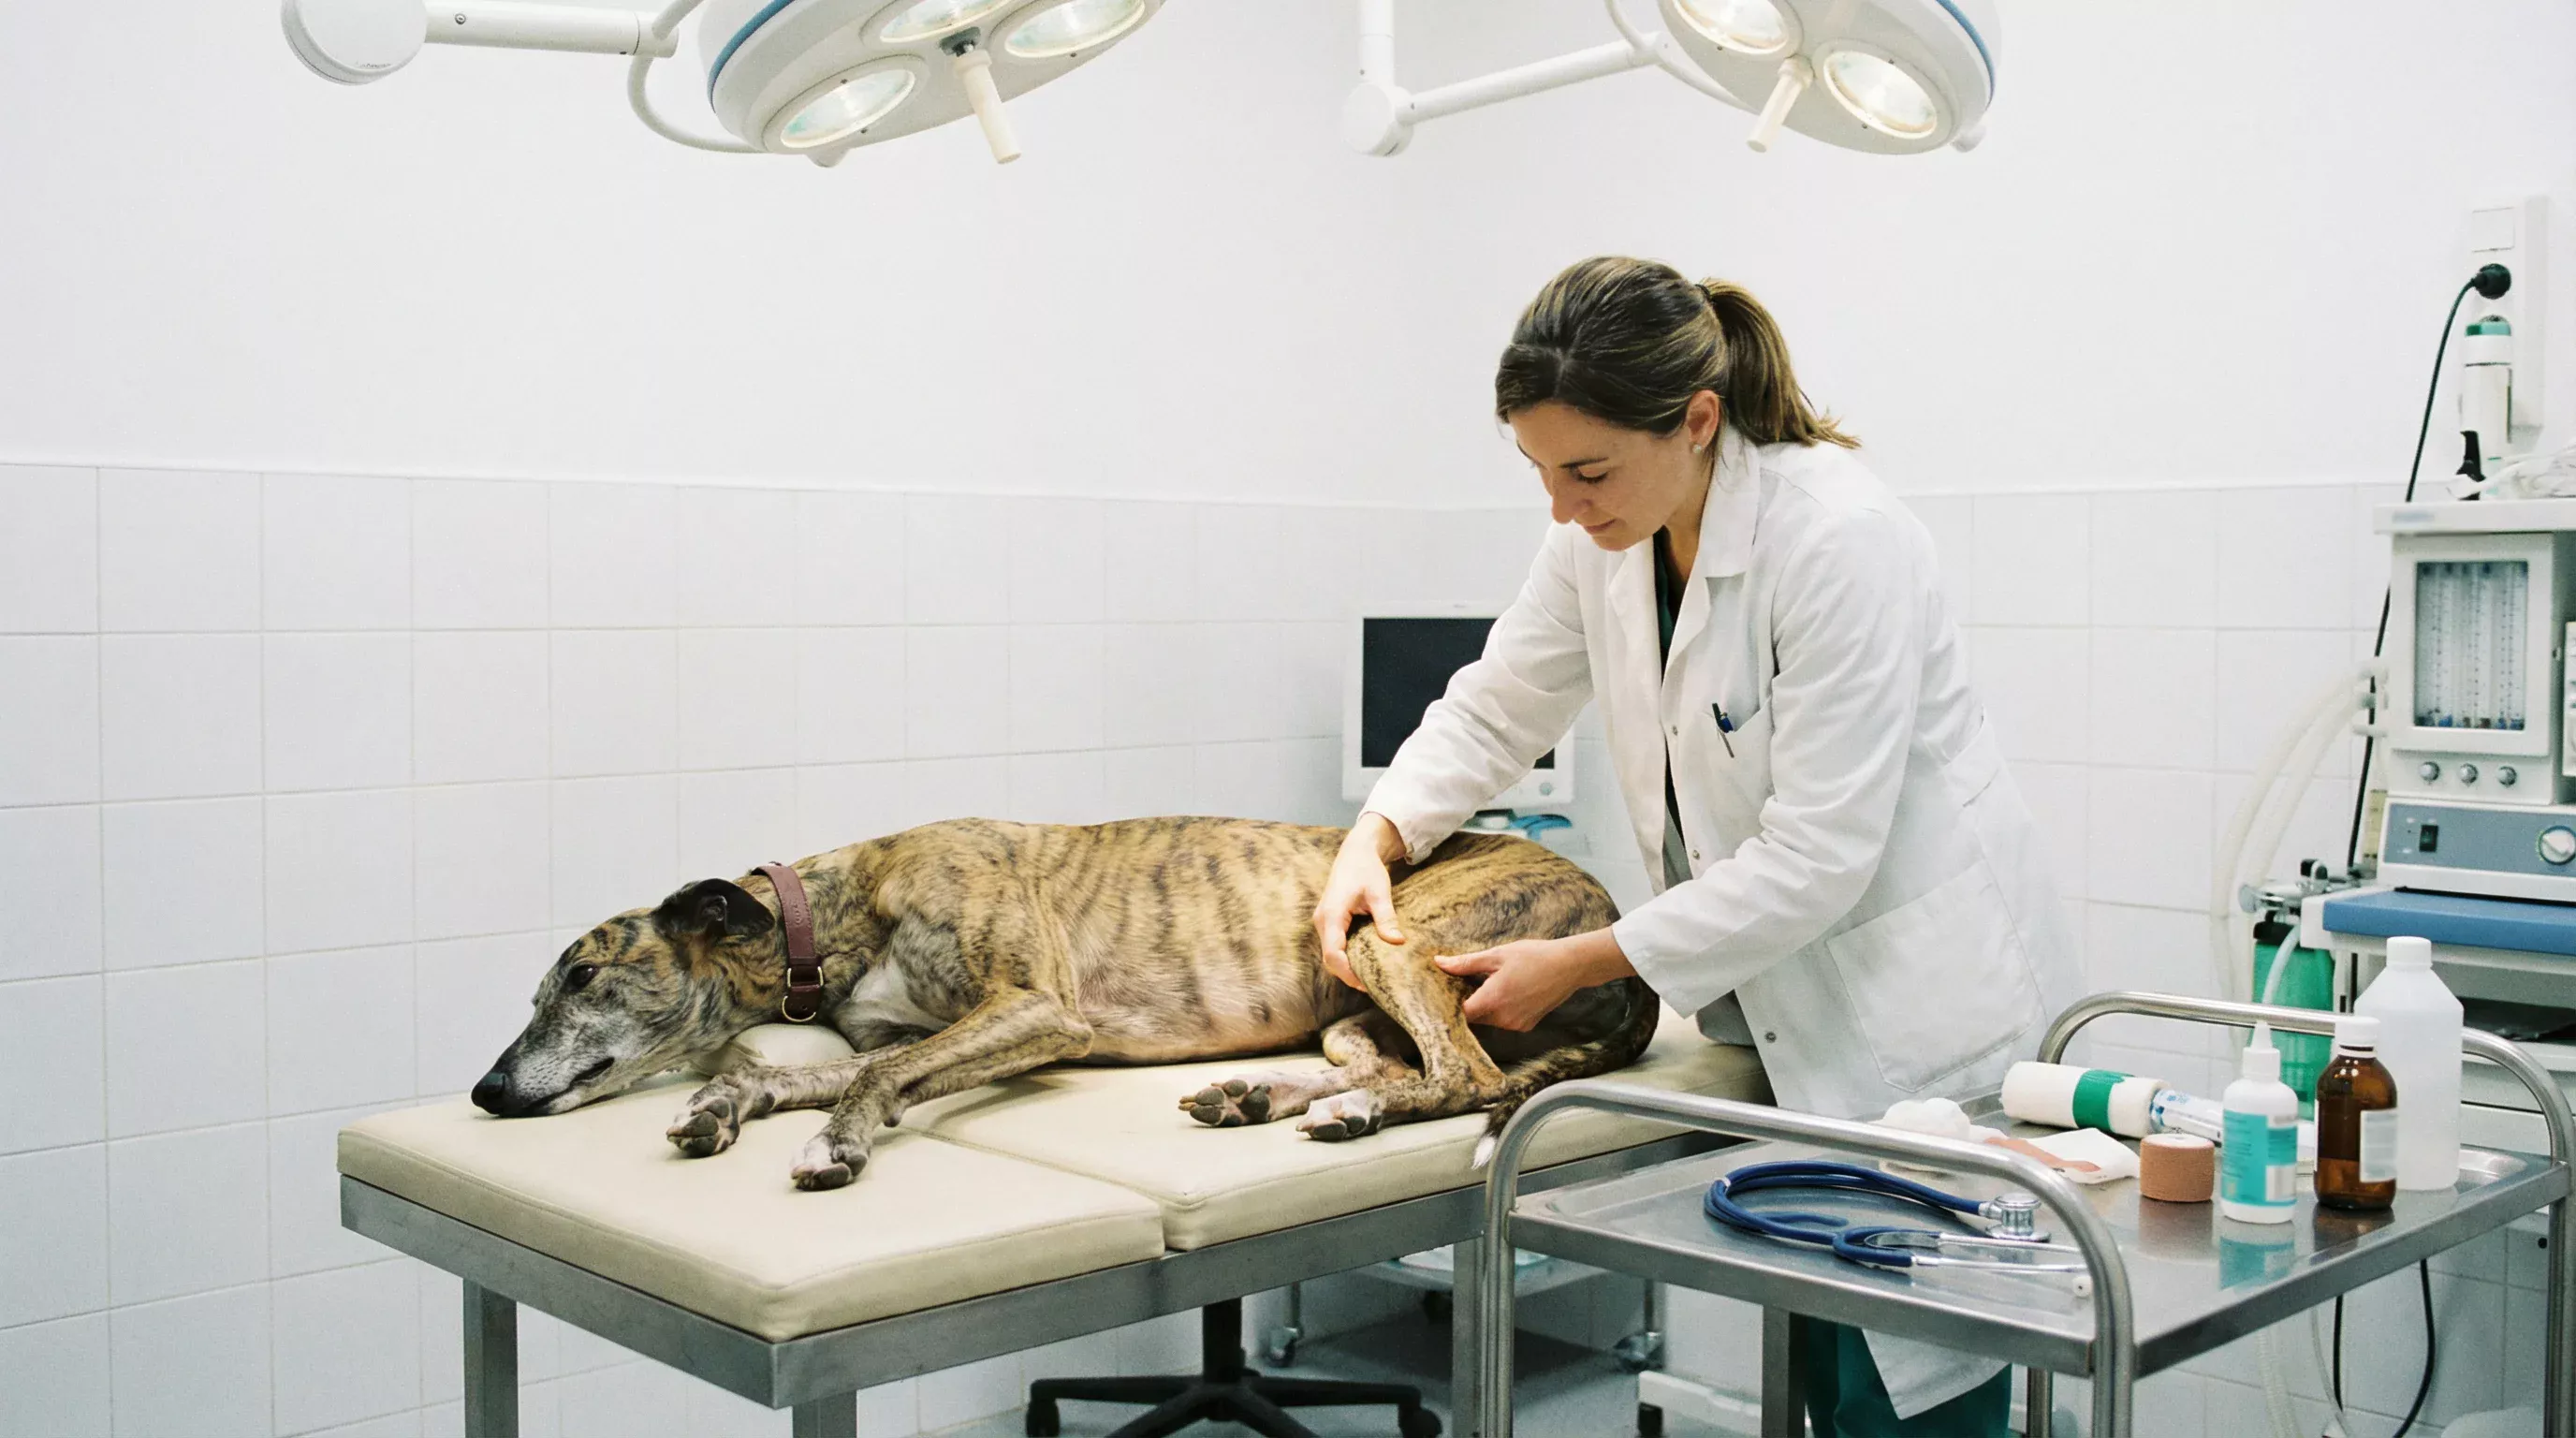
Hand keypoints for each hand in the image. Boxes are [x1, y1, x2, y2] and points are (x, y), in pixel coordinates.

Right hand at [1313, 814, 1407, 990]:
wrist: (1356, 852)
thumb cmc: (1367, 869)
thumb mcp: (1380, 893)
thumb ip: (1386, 918)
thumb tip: (1396, 941)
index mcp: (1332, 915)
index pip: (1333, 954)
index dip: (1348, 973)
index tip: (1367, 984)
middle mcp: (1322, 921)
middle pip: (1330, 959)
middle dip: (1349, 974)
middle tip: (1374, 985)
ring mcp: (1324, 921)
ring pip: (1331, 953)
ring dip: (1348, 966)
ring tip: (1372, 975)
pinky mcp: (1329, 921)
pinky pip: (1335, 945)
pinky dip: (1347, 956)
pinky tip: (1366, 960)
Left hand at [1436, 930, 1631, 1030]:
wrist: (1569, 966)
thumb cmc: (1533, 956)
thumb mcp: (1496, 954)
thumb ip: (1465, 963)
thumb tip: (1439, 963)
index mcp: (1492, 999)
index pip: (1459, 1014)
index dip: (1448, 1006)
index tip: (1444, 994)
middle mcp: (1503, 1018)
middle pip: (1473, 1018)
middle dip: (1467, 1003)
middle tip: (1464, 983)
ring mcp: (1516, 1025)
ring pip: (1488, 1020)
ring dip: (1484, 1006)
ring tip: (1489, 984)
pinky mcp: (1526, 1026)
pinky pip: (1504, 1021)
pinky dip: (1500, 1010)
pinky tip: (1508, 991)